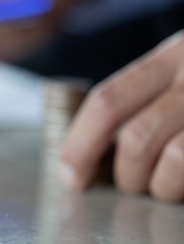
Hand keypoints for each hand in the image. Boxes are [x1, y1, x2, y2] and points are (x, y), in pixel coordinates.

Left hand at [61, 31, 183, 201]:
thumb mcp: (182, 67)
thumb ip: (145, 93)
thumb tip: (94, 147)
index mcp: (171, 56)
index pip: (107, 102)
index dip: (80, 145)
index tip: (70, 176)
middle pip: (135, 139)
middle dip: (124, 174)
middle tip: (129, 182)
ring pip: (175, 161)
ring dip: (160, 187)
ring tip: (165, 186)